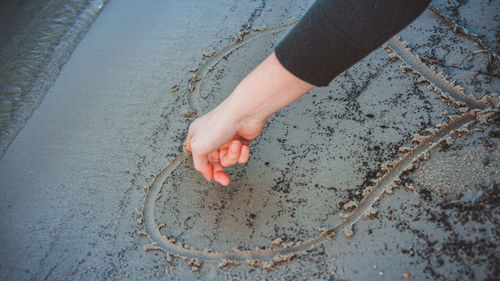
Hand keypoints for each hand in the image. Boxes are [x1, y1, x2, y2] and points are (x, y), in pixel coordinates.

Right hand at [185, 52, 313, 184]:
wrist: (244, 114)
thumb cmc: (219, 125)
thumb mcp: (198, 147)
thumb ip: (199, 164)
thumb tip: (206, 173)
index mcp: (197, 136)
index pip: (198, 158)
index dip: (204, 168)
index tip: (209, 175)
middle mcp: (211, 138)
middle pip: (214, 163)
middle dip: (220, 172)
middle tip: (224, 180)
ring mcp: (226, 140)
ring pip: (228, 160)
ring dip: (232, 155)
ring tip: (234, 144)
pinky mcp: (241, 141)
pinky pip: (240, 156)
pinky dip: (242, 153)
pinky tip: (242, 144)